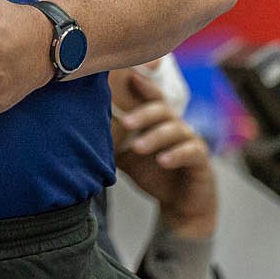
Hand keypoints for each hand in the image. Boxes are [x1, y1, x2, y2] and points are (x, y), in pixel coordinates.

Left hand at [110, 69, 216, 238]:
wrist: (179, 202)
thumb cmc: (150, 172)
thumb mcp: (126, 156)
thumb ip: (111, 141)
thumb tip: (78, 131)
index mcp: (156, 120)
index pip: (150, 96)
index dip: (142, 84)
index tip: (129, 76)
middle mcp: (174, 124)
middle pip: (161, 109)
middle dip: (143, 114)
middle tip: (126, 122)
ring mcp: (190, 140)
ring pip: (175, 130)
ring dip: (155, 137)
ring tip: (138, 147)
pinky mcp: (201, 160)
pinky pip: (191, 152)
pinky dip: (176, 155)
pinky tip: (163, 161)